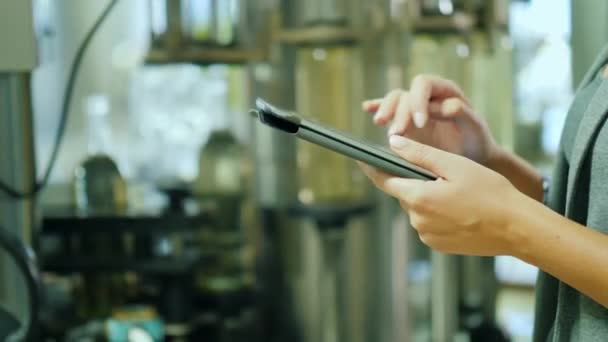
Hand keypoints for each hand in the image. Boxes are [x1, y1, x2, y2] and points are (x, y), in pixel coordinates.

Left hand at [360, 135, 522, 255]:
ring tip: (457, 191)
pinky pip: (429, 223)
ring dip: (428, 196)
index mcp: (418, 198)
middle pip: (405, 192)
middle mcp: (417, 220)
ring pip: (418, 207)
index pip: (384, 180)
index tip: (362, 157)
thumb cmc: (490, 193)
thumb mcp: (455, 166)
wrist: (517, 228)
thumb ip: (420, 154)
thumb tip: (393, 143)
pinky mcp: (438, 245)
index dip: (372, 167)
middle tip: (440, 171)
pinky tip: (460, 208)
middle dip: (415, 180)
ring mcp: (427, 235)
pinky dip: (438, 213)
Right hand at [362, 75, 498, 165]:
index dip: (418, 101)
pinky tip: (366, 108)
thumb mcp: (476, 128)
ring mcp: (413, 108)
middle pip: (404, 94)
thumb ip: (463, 114)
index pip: (423, 84)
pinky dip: (377, 106)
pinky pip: (389, 110)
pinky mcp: (405, 121)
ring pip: (393, 100)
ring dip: (386, 111)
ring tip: (382, 125)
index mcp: (444, 90)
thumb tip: (443, 106)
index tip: (420, 123)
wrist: (472, 157)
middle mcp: (426, 96)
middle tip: (397, 133)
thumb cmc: (476, 141)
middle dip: (398, 112)